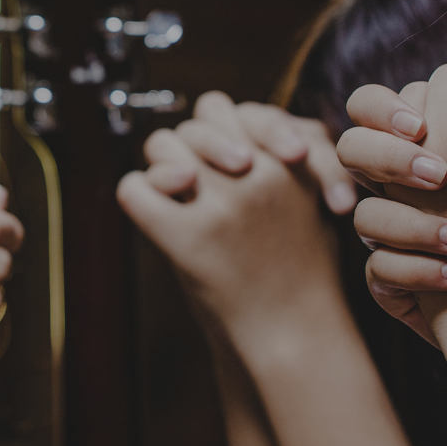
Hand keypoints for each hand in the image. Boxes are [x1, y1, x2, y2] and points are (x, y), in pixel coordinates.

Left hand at [117, 106, 342, 356]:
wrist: (295, 336)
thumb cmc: (302, 274)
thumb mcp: (311, 205)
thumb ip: (279, 163)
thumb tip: (234, 117)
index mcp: (288, 162)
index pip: (233, 109)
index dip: (223, 130)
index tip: (235, 161)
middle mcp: (255, 173)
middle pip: (194, 125)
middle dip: (187, 144)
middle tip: (193, 175)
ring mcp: (219, 204)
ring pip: (163, 147)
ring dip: (163, 165)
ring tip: (179, 191)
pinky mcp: (186, 237)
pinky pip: (135, 188)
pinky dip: (138, 195)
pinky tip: (154, 214)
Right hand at [337, 64, 446, 364]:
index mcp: (421, 144)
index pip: (371, 106)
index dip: (383, 110)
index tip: (421, 127)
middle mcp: (397, 186)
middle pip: (351, 149)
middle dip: (388, 158)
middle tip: (440, 177)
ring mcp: (389, 235)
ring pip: (364, 218)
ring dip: (417, 227)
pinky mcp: (390, 282)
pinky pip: (378, 272)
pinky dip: (419, 272)